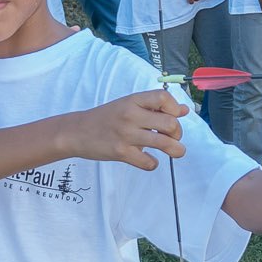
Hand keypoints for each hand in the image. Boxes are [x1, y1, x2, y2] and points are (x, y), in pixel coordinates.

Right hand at [61, 89, 186, 170]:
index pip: (164, 98)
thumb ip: (155, 107)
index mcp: (133, 100)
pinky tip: (149, 160)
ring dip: (176, 150)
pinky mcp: (121, 153)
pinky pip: (148, 162)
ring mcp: (126, 135)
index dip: (175, 108)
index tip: (173, 116)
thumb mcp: (129, 105)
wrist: (77, 131)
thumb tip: (184, 110)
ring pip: (164, 143)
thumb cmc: (107, 117)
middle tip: (172, 137)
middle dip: (178, 133)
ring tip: (177, 151)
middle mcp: (130, 115)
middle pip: (170, 123)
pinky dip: (153, 163)